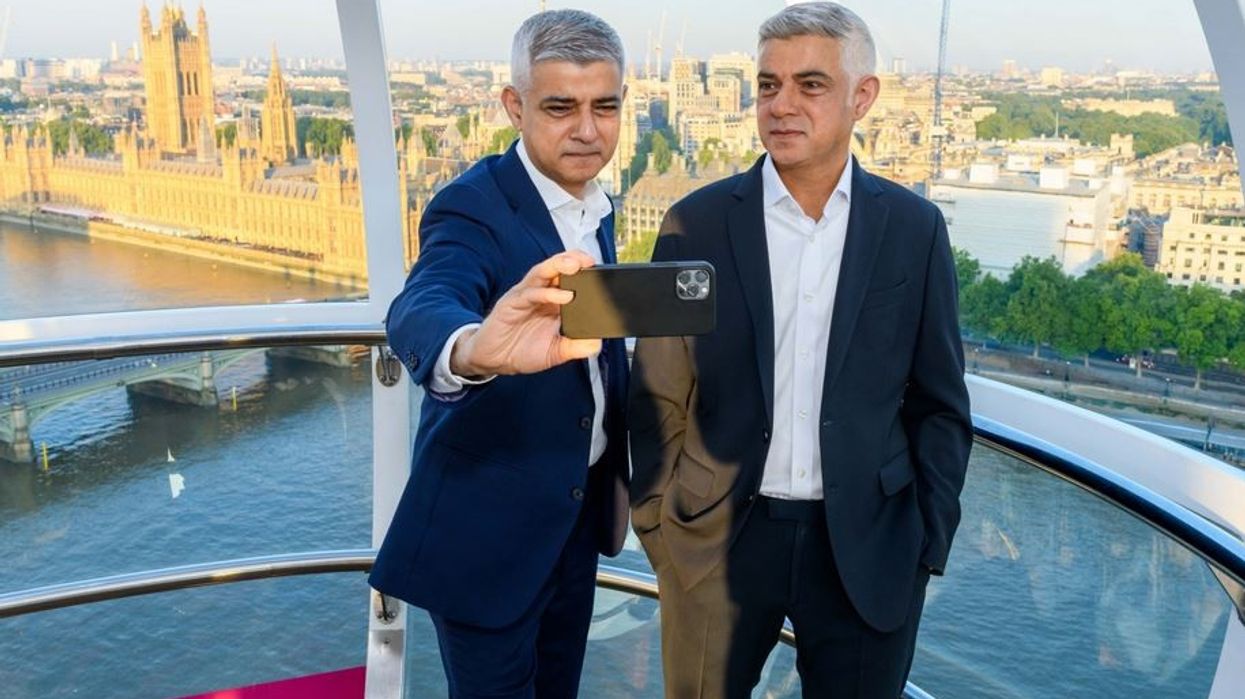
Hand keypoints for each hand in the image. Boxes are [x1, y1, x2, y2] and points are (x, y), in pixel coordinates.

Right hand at [451, 250, 601, 375]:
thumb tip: (597, 344)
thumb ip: (576, 347)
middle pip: (557, 268)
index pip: (570, 278)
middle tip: (589, 261)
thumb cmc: (522, 351)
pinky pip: (530, 293)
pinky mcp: (511, 303)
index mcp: (553, 302)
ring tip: (576, 266)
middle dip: (574, 260)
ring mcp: (525, 296)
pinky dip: (547, 293)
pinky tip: (563, 296)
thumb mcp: (556, 352)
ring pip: (543, 273)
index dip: (585, 271)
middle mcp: (540, 294)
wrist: (494, 360)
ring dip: (559, 266)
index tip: (602, 271)